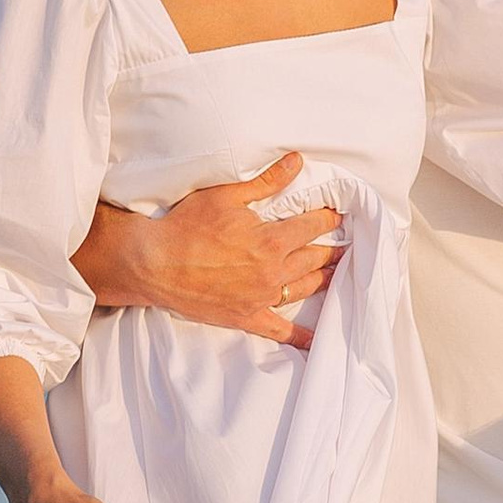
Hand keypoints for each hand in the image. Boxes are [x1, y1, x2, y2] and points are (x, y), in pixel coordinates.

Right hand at [78, 155, 344, 350]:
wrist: (155, 264)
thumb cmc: (187, 226)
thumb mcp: (226, 196)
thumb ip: (267, 181)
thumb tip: (297, 161)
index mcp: (272, 240)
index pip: (313, 226)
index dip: (328, 217)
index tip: (338, 214)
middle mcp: (274, 271)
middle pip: (315, 257)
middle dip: (333, 247)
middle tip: (347, 243)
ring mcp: (262, 298)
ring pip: (306, 288)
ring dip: (325, 278)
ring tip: (338, 272)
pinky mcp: (248, 318)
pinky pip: (281, 331)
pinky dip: (302, 337)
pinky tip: (318, 340)